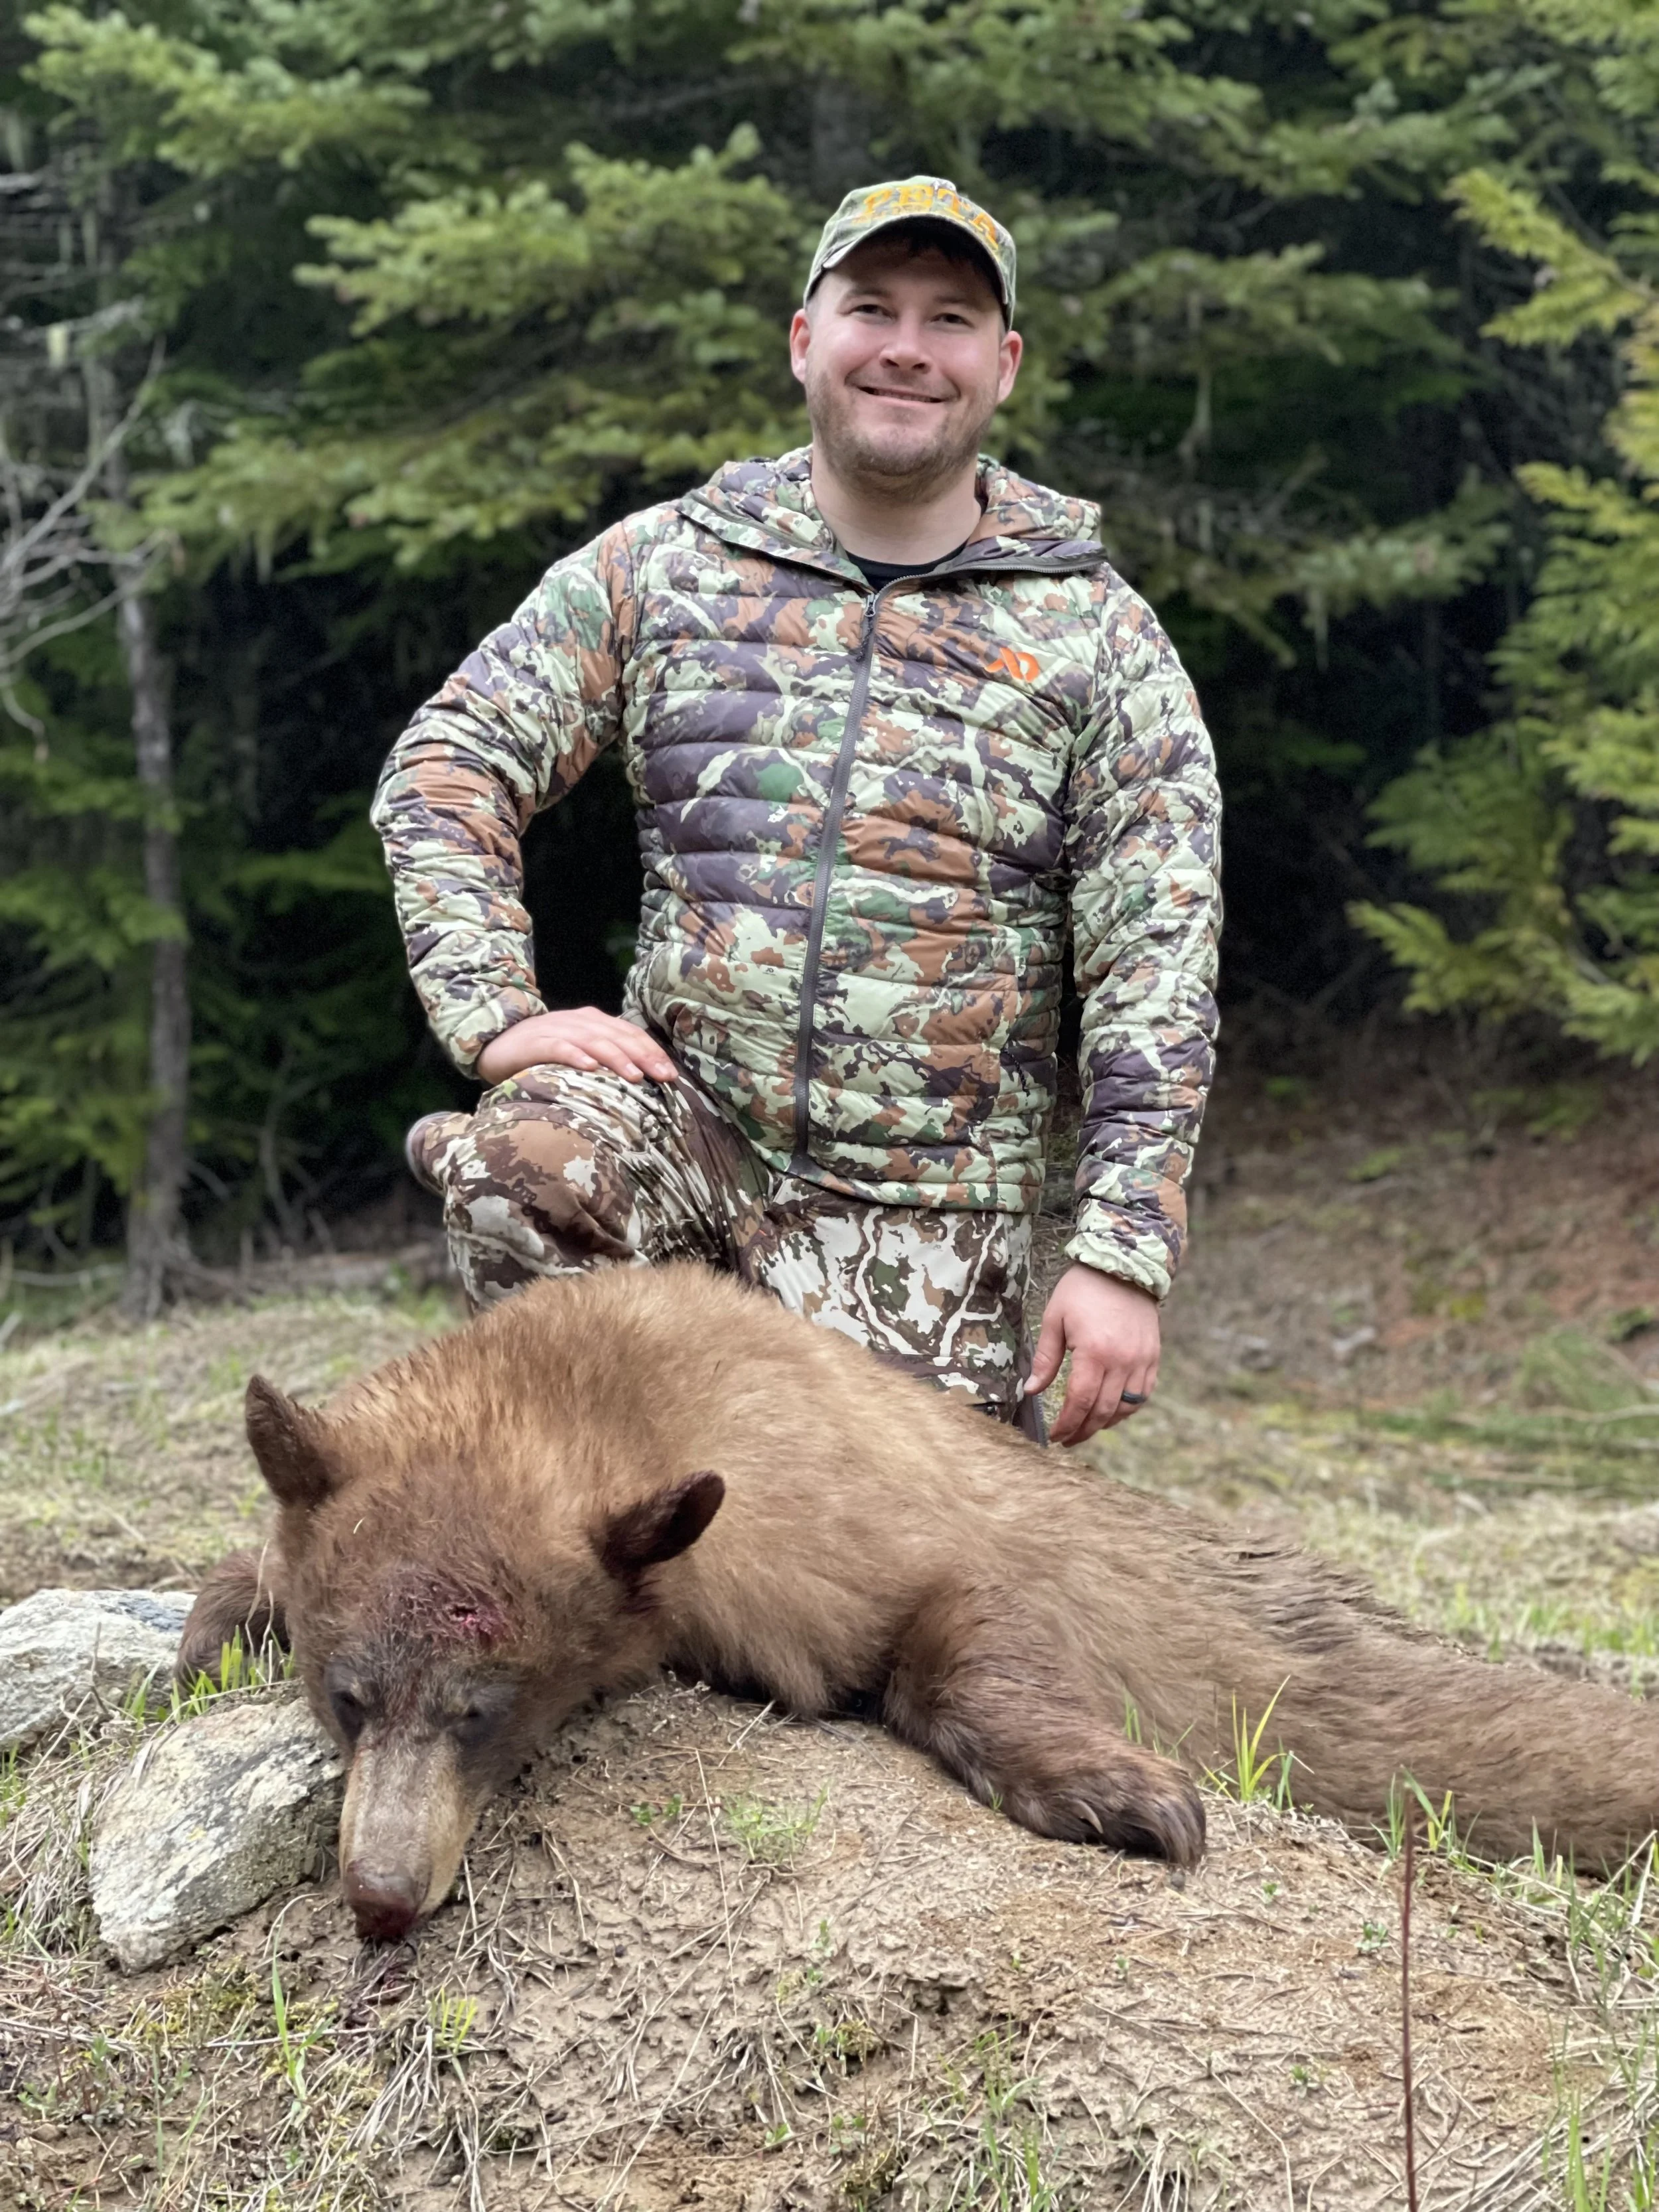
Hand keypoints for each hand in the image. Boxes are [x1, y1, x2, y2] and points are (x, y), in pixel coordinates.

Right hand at [475, 1008, 679, 1087]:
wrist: (496, 1043)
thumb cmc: (543, 1054)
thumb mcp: (579, 1051)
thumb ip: (605, 1057)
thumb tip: (642, 1079)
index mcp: (593, 1022)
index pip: (629, 1033)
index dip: (652, 1051)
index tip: (672, 1074)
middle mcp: (578, 1022)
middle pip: (617, 1036)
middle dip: (643, 1056)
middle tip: (664, 1077)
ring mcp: (556, 1030)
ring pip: (593, 1040)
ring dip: (616, 1057)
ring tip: (634, 1076)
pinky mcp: (534, 1042)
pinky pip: (558, 1047)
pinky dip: (575, 1055)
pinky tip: (590, 1067)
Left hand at [1027, 1263, 1159, 1445]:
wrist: (1124, 1265)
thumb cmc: (1083, 1289)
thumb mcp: (1055, 1318)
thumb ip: (1046, 1359)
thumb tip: (1031, 1390)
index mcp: (1094, 1352)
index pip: (1080, 1402)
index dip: (1066, 1424)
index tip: (1055, 1435)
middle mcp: (1122, 1361)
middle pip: (1102, 1411)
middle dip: (1083, 1430)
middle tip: (1067, 1439)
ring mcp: (1141, 1361)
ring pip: (1125, 1408)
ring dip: (1104, 1423)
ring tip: (1086, 1427)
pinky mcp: (1152, 1357)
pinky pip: (1143, 1395)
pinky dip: (1127, 1409)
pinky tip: (1111, 1411)